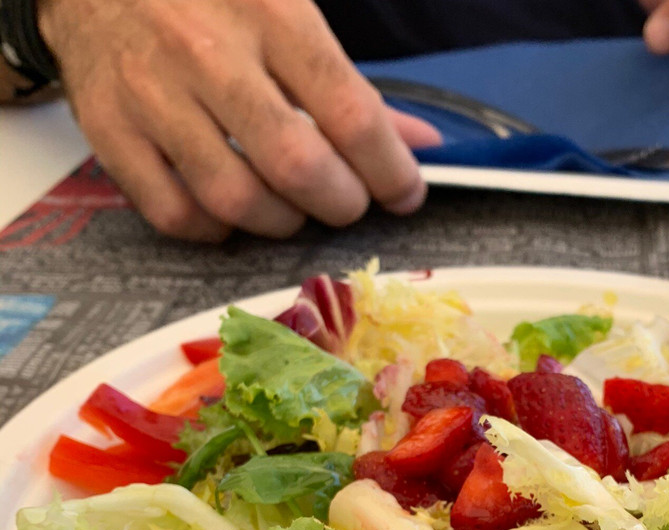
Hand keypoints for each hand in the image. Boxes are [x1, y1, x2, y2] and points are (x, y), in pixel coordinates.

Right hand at [37, 0, 441, 240]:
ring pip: (235, 199)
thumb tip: (420, 144)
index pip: (349, 114)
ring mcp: (151, 94)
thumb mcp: (287, 13)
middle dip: (341, 203)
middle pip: (297, 166)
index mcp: (269, 14)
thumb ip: (351, 85)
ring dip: (282, 221)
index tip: (405, 193)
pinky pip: (174, 213)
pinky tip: (232, 211)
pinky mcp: (108, 129)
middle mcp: (207, 54)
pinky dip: (214, 229)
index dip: (390, 170)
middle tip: (347, 201)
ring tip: (292, 206)